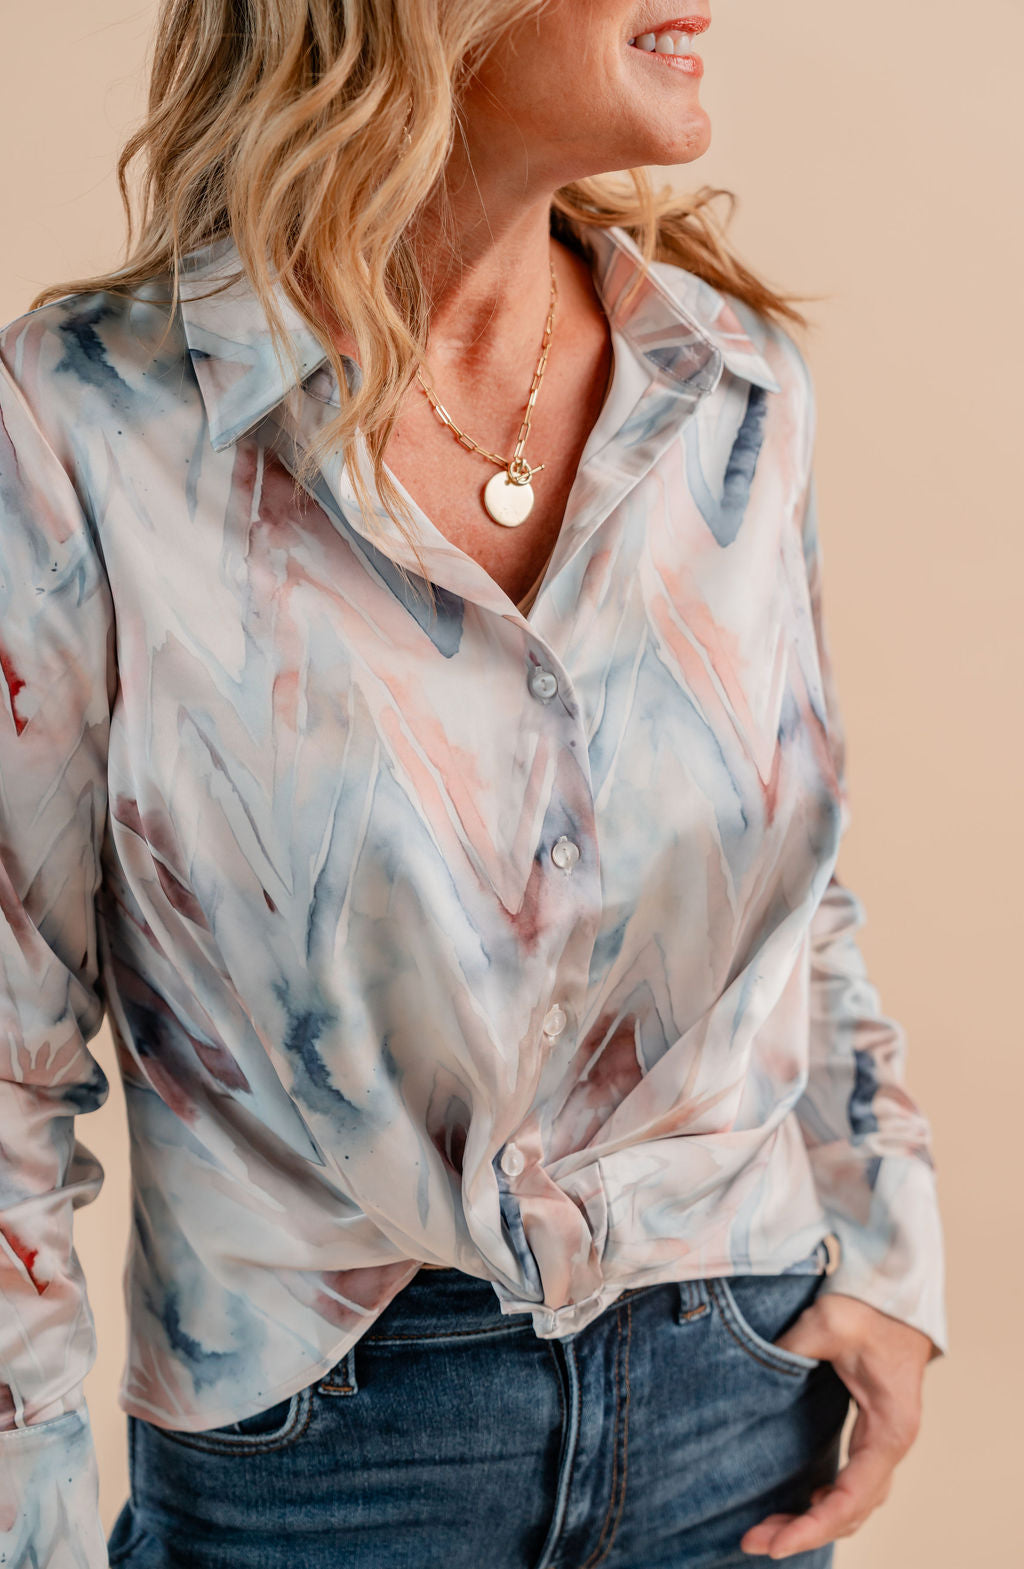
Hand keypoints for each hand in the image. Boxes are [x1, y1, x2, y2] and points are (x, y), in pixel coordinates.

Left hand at [739, 1291, 937, 1559]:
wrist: (893, 1293)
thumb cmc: (866, 1308)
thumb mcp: (827, 1322)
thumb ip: (792, 1349)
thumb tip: (751, 1373)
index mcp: (889, 1429)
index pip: (850, 1496)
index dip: (813, 1526)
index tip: (777, 1543)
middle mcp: (890, 1444)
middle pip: (851, 1510)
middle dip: (804, 1532)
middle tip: (755, 1543)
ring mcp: (883, 1442)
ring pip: (852, 1503)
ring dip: (814, 1522)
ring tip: (768, 1533)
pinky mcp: (871, 1434)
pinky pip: (852, 1485)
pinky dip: (828, 1505)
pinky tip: (801, 1508)